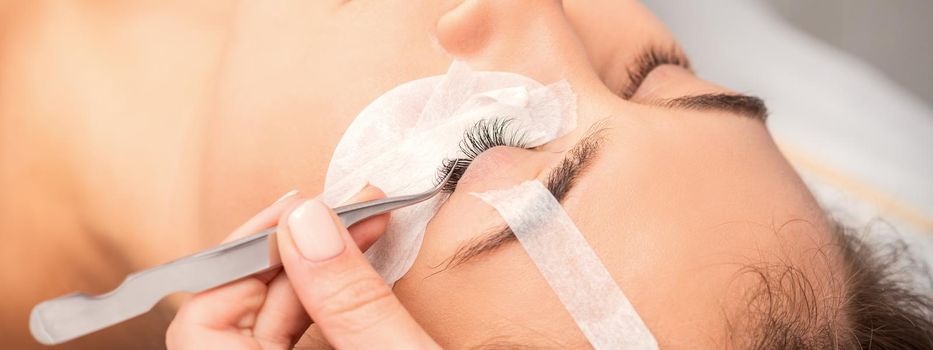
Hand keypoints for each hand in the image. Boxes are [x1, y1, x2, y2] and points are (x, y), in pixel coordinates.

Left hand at [166, 187, 438, 348]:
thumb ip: (352, 302)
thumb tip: (308, 222)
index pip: (200, 323)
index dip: (243, 260)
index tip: (297, 214)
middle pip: (241, 312)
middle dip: (296, 250)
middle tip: (350, 207)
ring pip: (273, 320)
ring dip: (318, 267)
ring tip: (367, 225)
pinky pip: (302, 333)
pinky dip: (330, 294)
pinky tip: (361, 264)